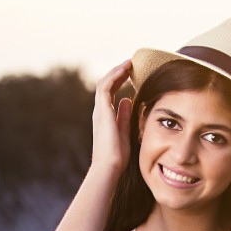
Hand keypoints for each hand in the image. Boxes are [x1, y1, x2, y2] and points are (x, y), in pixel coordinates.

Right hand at [91, 60, 133, 177]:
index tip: (130, 75)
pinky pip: (105, 87)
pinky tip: (125, 69)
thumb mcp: (124, 132)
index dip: (119, 82)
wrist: (109, 166)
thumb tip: (127, 100)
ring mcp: (99, 111)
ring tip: (129, 63)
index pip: (110, 94)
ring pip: (105, 83)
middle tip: (130, 65)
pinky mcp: (102, 111)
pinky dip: (114, 76)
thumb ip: (125, 116)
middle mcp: (100, 112)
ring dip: (116, 72)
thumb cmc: (117, 156)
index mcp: (105, 117)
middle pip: (106, 86)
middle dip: (118, 74)